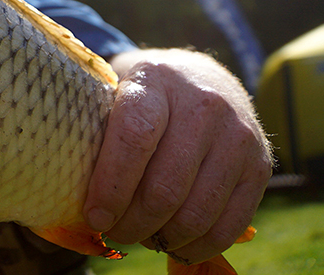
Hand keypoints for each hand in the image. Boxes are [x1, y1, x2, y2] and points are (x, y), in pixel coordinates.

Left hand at [83, 49, 271, 264]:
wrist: (205, 77)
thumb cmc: (144, 93)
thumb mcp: (114, 89)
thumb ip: (94, 126)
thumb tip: (63, 186)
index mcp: (155, 80)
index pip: (135, 138)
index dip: (111, 186)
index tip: (94, 216)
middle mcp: (203, 104)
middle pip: (166, 186)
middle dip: (132, 223)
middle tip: (113, 232)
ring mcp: (238, 135)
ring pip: (197, 211)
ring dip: (162, 238)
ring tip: (140, 236)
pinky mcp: (261, 164)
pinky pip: (230, 224)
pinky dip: (197, 245)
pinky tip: (173, 243)